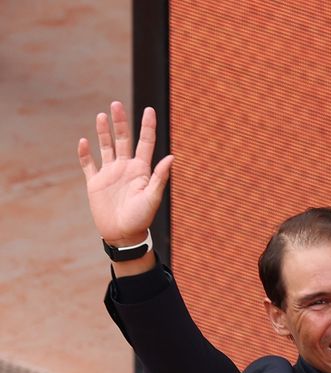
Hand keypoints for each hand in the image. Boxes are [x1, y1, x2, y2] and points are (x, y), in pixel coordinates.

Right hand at [78, 101, 172, 245]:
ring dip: (103, 132)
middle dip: (120, 122)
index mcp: (140, 170)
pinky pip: (88, 164)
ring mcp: (110, 174)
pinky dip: (84, 153)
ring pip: (106, 147)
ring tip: (101, 115)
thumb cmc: (140, 219)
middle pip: (123, 139)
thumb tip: (172, 157)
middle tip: (116, 104)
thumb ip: (160, 177)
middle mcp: (125, 168)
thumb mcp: (152, 198)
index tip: (149, 110)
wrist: (122, 236)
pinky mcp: (95, 183)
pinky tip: (83, 141)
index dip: (147, 126)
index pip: (145, 142)